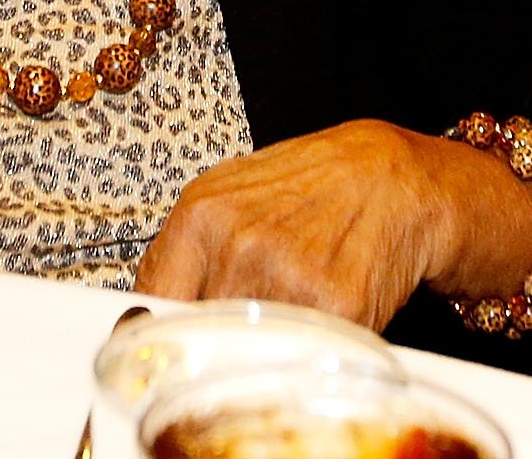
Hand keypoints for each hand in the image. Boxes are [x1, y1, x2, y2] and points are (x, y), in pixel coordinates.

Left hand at [136, 121, 531, 329]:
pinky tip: (324, 312)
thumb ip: (184, 253)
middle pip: (199, 334)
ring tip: (289, 311)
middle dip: (216, 341)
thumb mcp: (230, 197)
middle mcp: (240, 242)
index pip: (152, 302)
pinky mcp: (335, 306)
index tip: (166, 350)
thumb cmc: (308, 188)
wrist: (392, 178)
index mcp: (202, 214)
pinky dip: (310, 348)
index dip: (157, 335)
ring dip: (264, 347)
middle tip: (241, 331)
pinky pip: (302, 354)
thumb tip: (139, 315)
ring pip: (248, 350)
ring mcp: (287, 274)